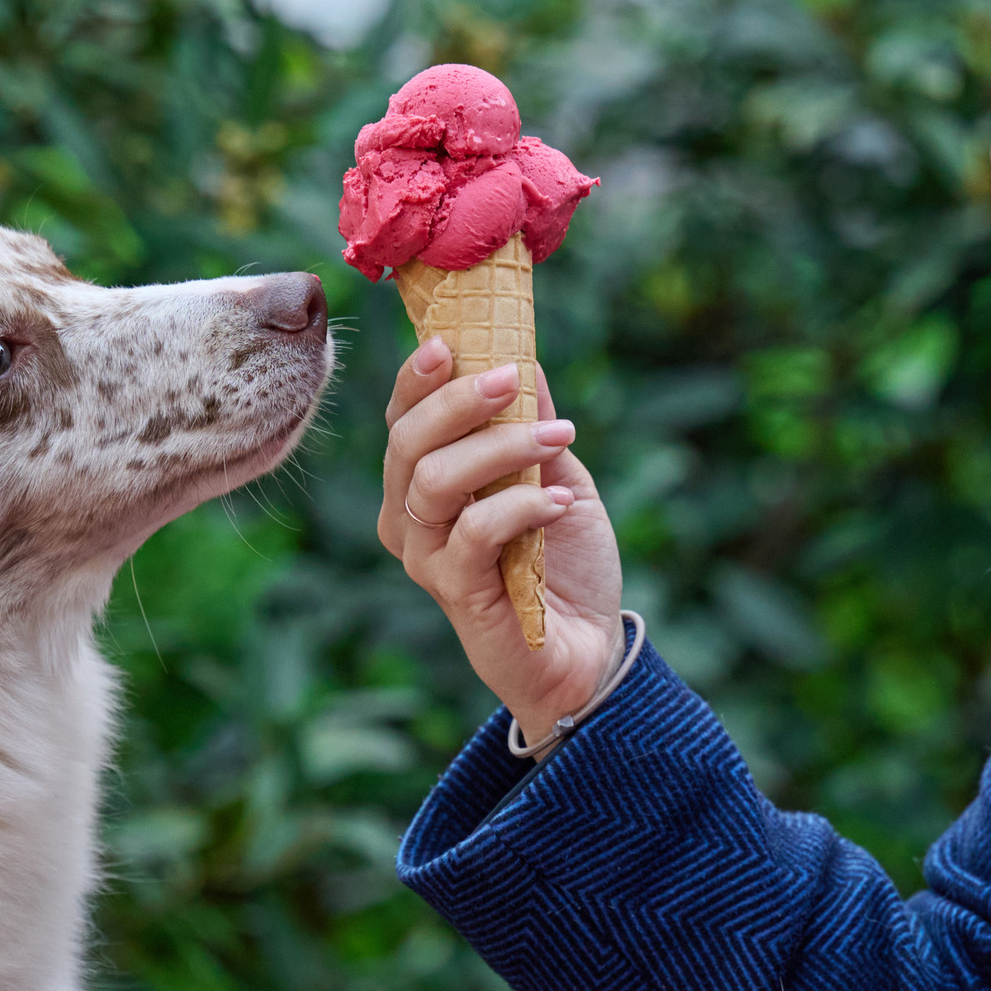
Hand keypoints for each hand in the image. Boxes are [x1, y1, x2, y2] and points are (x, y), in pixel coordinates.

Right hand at [379, 336, 624, 741]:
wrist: (588, 649)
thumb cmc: (564, 562)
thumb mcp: (559, 475)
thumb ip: (534, 424)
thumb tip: (525, 359)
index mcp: (422, 484)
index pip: (402, 420)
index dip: (417, 379)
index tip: (453, 342)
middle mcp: (408, 520)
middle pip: (406, 443)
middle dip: (457, 401)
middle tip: (510, 378)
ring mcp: (426, 558)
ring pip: (434, 481)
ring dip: (499, 447)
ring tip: (557, 437)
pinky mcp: (454, 592)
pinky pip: (473, 532)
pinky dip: (520, 506)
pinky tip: (559, 501)